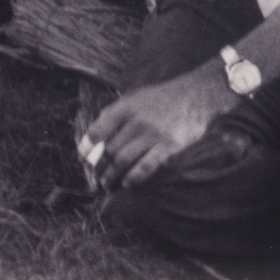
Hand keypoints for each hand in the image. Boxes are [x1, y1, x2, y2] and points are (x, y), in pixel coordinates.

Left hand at [78, 62, 238, 189]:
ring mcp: (153, 133)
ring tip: (108, 184)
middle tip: (97, 176)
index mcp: (126, 106)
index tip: (82, 158)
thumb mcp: (137, 97)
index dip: (87, 145)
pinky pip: (146, 166)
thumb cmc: (163, 97)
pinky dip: (134, 178)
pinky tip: (128, 184)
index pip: (99, 128)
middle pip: (110, 149)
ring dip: (112, 176)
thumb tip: (98, 136)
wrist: (197, 95)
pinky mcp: (168, 146)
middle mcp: (136, 120)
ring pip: (123, 160)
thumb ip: (118, 114)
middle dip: (100, 166)